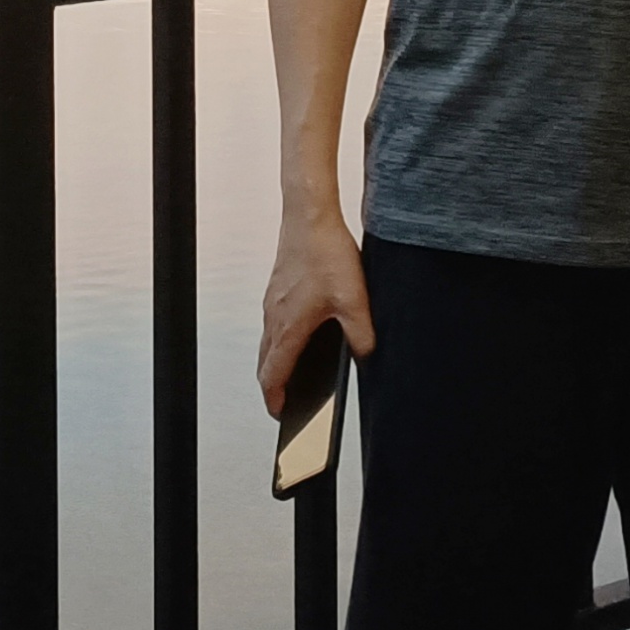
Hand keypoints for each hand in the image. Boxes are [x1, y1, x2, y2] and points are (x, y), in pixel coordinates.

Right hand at [258, 211, 374, 416]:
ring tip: (290, 372)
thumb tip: (365, 354)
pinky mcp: (276, 288)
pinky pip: (271, 323)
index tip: (280, 412)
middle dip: (271, 384)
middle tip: (282, 398)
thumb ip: (361, 333)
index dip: (275, 398)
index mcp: (289, 327)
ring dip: (274, 361)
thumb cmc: (325, 253)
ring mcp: (272, 302)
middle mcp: (274, 317)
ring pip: (266, 341)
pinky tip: (298, 333)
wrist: (309, 217)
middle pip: (264, 362)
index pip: (273, 374)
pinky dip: (278, 339)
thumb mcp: (354, 299)